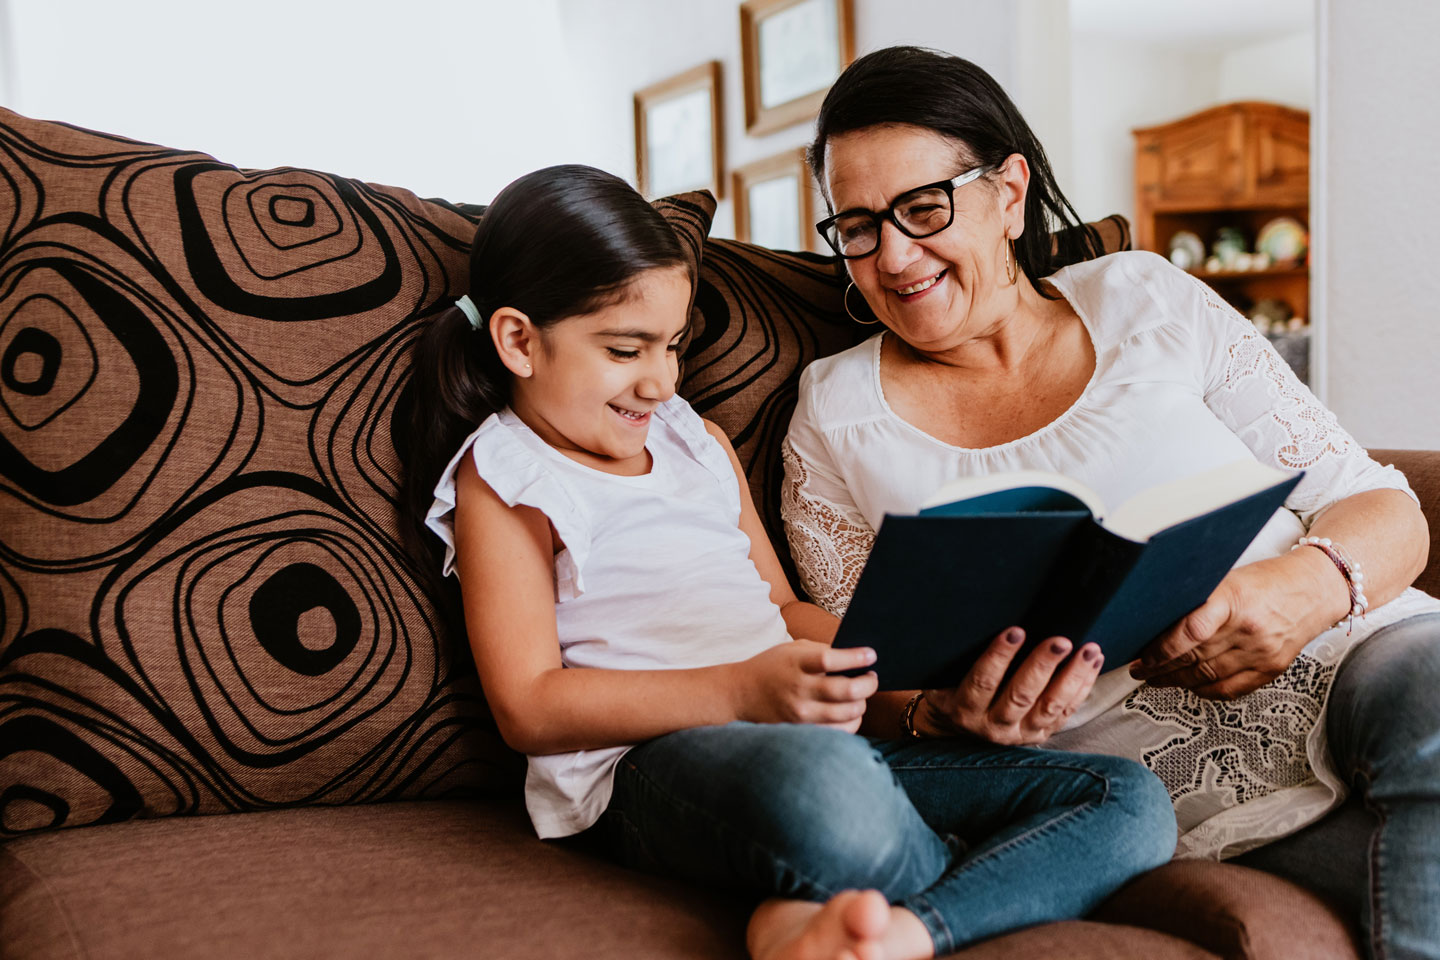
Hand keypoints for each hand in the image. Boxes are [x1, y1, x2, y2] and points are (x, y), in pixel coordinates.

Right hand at [730, 640, 878, 733]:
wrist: (740, 694)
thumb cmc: (772, 667)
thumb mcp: (792, 649)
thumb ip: (822, 651)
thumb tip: (859, 658)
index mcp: (796, 663)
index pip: (831, 660)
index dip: (856, 658)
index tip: (871, 655)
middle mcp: (799, 689)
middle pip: (847, 690)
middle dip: (868, 683)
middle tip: (871, 677)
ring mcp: (801, 714)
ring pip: (848, 714)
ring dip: (862, 703)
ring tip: (861, 694)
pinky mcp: (802, 731)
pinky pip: (840, 732)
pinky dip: (852, 721)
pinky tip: (850, 711)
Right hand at [921, 627, 1102, 744]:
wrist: (960, 730)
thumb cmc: (952, 692)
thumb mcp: (942, 680)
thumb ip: (957, 660)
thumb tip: (967, 619)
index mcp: (965, 709)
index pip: (983, 681)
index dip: (999, 656)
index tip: (1015, 631)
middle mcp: (993, 725)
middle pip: (1020, 696)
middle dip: (1042, 666)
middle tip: (1060, 641)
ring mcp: (1020, 733)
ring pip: (1050, 706)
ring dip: (1072, 677)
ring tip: (1088, 651)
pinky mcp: (1041, 734)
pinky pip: (1066, 712)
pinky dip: (1082, 687)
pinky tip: (1093, 663)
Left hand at [1130, 551, 1346, 699]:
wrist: (1314, 589)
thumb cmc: (1266, 580)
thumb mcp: (1227, 578)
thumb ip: (1198, 601)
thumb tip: (1156, 622)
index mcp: (1234, 599)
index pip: (1190, 631)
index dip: (1160, 649)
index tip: (1142, 656)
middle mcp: (1249, 628)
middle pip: (1194, 657)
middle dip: (1160, 668)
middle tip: (1140, 670)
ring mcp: (1262, 652)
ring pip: (1208, 676)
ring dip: (1176, 681)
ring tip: (1157, 679)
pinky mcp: (1272, 668)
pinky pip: (1230, 689)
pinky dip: (1204, 690)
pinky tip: (1188, 685)